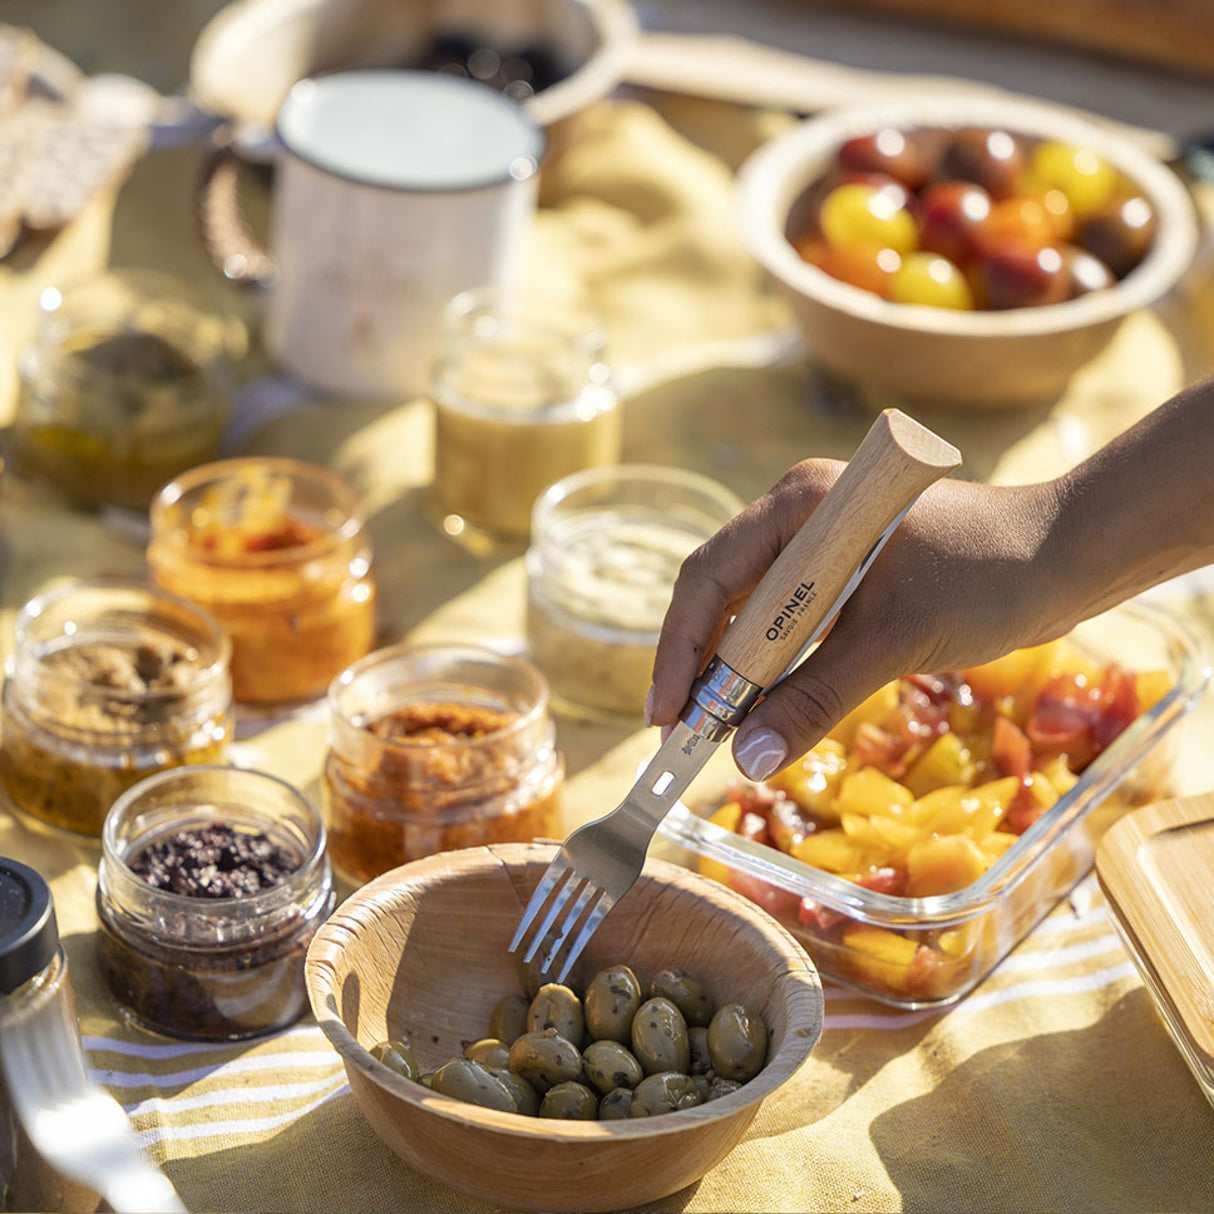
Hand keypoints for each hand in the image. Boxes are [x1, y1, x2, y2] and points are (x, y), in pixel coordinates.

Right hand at [647, 459, 1066, 779]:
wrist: (1070, 555)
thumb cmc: (985, 579)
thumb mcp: (892, 643)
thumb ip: (813, 700)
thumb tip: (744, 761)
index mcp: (798, 506)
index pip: (709, 577)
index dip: (678, 651)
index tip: (665, 716)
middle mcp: (798, 514)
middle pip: (722, 593)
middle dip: (699, 667)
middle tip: (680, 735)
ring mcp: (822, 540)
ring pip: (753, 610)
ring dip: (734, 670)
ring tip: (712, 730)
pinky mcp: (848, 569)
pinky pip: (791, 619)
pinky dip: (774, 664)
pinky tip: (763, 705)